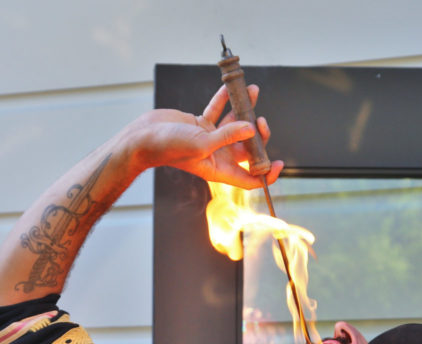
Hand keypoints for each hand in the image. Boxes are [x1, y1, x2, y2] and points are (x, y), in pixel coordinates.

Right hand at [126, 84, 284, 188]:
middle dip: (257, 134)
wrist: (143, 137)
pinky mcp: (200, 124)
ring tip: (252, 92)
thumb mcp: (202, 143)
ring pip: (235, 125)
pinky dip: (225, 99)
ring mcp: (209, 139)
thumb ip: (227, 136)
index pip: (249, 178)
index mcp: (219, 169)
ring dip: (245, 110)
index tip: (279, 163)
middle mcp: (217, 156)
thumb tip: (250, 128)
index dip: (266, 174)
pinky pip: (218, 110)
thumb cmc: (168, 147)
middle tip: (260, 120)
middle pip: (247, 148)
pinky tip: (230, 88)